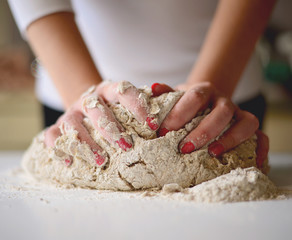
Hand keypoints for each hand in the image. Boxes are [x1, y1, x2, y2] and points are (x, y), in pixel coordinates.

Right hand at [44, 81, 158, 164]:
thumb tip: (165, 104)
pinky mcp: (58, 126)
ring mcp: (71, 112)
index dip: (137, 106)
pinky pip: (52, 136)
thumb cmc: (115, 109)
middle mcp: (88, 99)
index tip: (152, 125)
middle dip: (112, 128)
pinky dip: (59, 148)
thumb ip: (147, 102)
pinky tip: (70, 163)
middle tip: (127, 146)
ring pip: (74, 125)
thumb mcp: (129, 103)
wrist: (88, 105)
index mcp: (109, 90)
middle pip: (97, 109)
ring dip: (87, 143)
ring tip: (101, 161)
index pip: (123, 91)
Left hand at [152, 82, 262, 159]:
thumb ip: (165, 94)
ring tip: (213, 154)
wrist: (206, 100)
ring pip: (247, 122)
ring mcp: (238, 113)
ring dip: (231, 139)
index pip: (196, 96)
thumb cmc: (187, 103)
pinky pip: (261, 135)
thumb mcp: (175, 96)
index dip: (181, 113)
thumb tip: (153, 88)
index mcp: (204, 91)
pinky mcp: (248, 127)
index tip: (164, 131)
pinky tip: (253, 163)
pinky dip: (260, 148)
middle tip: (185, 148)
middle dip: (204, 131)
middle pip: (222, 111)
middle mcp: (224, 101)